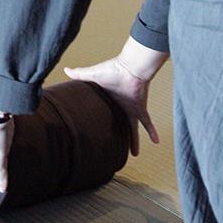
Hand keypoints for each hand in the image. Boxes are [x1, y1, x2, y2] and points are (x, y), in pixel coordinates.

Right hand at [64, 37, 166, 155]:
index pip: (105, 112)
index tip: (99, 128)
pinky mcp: (139, 109)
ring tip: (134, 154)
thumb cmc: (113, 69)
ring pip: (132, 129)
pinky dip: (152, 131)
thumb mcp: (93, 74)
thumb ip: (80, 74)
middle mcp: (120, 105)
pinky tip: (156, 141)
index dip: (103, 120)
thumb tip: (65, 69)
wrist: (130, 68)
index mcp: (109, 99)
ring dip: (134, 140)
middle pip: (118, 124)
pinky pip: (147, 123)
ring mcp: (130, 108)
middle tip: (116, 146)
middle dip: (118, 134)